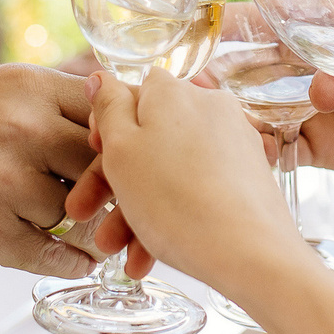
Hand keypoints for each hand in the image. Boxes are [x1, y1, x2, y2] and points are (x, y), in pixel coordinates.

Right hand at [0, 63, 102, 274]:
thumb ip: (46, 106)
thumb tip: (114, 125)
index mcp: (24, 87)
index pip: (106, 112)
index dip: (116, 140)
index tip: (118, 158)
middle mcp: (19, 128)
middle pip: (101, 164)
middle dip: (103, 188)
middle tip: (105, 204)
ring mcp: (4, 182)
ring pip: (75, 212)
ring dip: (71, 224)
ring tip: (58, 224)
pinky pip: (56, 254)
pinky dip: (69, 260)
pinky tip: (69, 257)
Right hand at [68, 71, 302, 288]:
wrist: (248, 251)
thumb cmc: (175, 200)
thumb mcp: (122, 150)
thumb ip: (108, 108)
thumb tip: (101, 77)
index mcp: (172, 92)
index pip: (129, 97)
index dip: (105, 131)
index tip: (92, 162)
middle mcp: (207, 106)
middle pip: (148, 139)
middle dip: (113, 184)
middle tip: (85, 216)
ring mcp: (231, 139)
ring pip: (170, 170)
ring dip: (137, 210)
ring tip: (118, 253)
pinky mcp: (247, 173)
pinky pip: (199, 187)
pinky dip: (172, 215)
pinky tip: (150, 256)